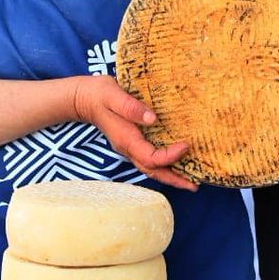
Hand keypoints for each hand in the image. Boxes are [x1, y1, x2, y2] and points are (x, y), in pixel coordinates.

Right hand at [71, 75, 196, 189]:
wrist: (84, 99)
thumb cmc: (99, 94)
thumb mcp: (112, 94)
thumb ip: (130, 106)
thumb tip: (152, 118)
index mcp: (126, 139)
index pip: (150, 157)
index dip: (169, 156)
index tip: (186, 145)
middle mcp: (128, 147)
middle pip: (152, 171)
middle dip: (173, 179)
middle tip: (194, 185)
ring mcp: (129, 147)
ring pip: (151, 168)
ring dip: (170, 176)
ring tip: (191, 180)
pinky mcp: (132, 142)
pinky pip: (149, 159)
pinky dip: (164, 164)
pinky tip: (177, 162)